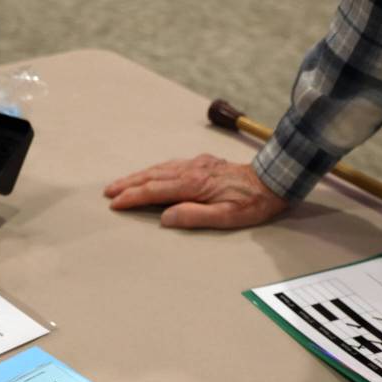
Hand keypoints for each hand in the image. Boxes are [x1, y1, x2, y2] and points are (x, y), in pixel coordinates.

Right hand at [104, 154, 288, 228]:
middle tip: (108, 192)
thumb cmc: (252, 203)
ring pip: (160, 168)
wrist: (273, 179)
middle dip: (128, 184)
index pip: (155, 190)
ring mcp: (197, 164)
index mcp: (194, 184)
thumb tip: (166, 217)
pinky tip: (151, 174)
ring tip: (122, 184)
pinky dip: (154, 170)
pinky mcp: (203, 163)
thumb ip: (194, 216)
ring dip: (138, 176)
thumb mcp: (226, 217)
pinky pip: (171, 165)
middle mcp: (192, 170)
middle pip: (152, 176)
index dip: (132, 197)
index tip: (115, 203)